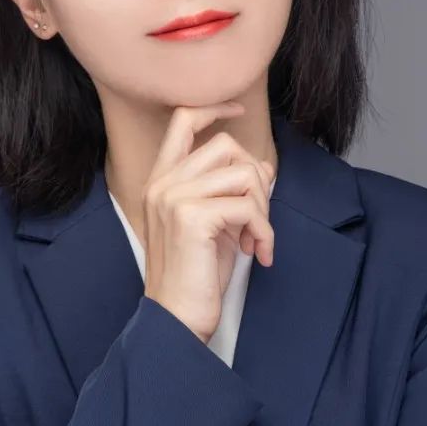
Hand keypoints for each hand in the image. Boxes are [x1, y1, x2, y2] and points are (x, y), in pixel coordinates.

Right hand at [141, 102, 275, 345]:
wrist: (176, 319)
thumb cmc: (195, 276)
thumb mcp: (215, 225)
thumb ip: (229, 192)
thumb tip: (262, 168)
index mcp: (161, 181)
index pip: (184, 120)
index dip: (214, 106)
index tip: (238, 108)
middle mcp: (162, 183)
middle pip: (227, 145)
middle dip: (256, 180)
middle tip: (257, 219)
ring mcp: (174, 197)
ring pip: (244, 173)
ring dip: (263, 209)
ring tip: (256, 240)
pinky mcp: (192, 217)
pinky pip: (249, 206)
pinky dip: (264, 230)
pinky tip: (258, 254)